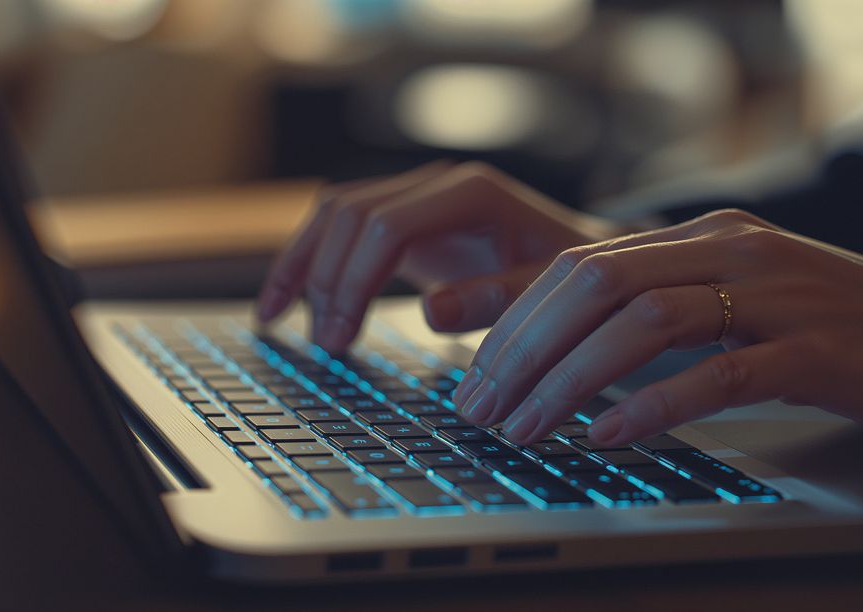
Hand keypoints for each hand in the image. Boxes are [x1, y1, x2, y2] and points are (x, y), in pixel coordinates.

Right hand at [256, 162, 620, 351]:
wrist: (582, 262)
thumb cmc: (570, 283)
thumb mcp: (546, 296)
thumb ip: (495, 301)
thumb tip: (429, 311)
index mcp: (470, 193)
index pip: (386, 225)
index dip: (353, 280)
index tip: (339, 338)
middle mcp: (437, 185)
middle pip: (350, 214)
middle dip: (326, 280)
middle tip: (325, 345)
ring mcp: (417, 197)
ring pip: (334, 214)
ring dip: (303, 266)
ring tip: (279, 322)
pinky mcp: (404, 220)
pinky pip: (341, 229)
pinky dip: (308, 261)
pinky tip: (284, 302)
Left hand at [452, 209, 862, 447]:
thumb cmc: (835, 329)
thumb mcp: (739, 301)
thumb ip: (665, 308)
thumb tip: (572, 353)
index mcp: (705, 236)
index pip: (582, 264)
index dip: (516, 319)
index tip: (476, 372)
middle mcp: (732, 250)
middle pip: (596, 284)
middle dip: (524, 348)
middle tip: (482, 407)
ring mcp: (776, 295)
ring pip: (644, 323)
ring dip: (570, 379)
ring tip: (526, 427)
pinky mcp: (815, 350)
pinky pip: (718, 372)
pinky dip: (653, 405)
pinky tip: (609, 434)